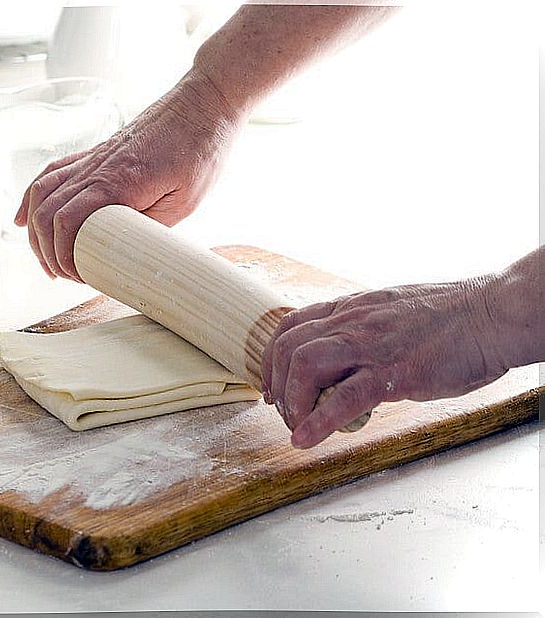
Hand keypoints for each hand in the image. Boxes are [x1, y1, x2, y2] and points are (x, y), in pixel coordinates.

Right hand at [14, 68, 242, 280]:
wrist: (204, 104)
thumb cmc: (201, 149)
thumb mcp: (184, 202)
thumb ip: (148, 227)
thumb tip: (124, 251)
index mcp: (118, 183)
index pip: (67, 223)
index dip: (63, 255)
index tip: (76, 275)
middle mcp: (96, 168)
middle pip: (46, 212)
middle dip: (46, 250)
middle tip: (62, 275)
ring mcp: (93, 158)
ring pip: (42, 193)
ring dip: (35, 229)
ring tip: (44, 257)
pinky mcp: (96, 153)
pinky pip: (52, 173)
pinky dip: (32, 197)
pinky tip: (24, 217)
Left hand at [259, 278, 507, 448]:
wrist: (492, 314)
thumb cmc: (450, 318)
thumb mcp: (390, 312)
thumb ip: (363, 329)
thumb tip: (348, 354)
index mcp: (350, 308)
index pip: (290, 324)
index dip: (270, 357)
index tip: (270, 383)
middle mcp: (352, 322)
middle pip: (287, 347)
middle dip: (275, 383)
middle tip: (282, 411)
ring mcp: (370, 346)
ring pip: (304, 365)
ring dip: (292, 401)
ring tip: (297, 426)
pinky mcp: (393, 373)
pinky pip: (343, 398)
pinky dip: (316, 422)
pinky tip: (305, 440)